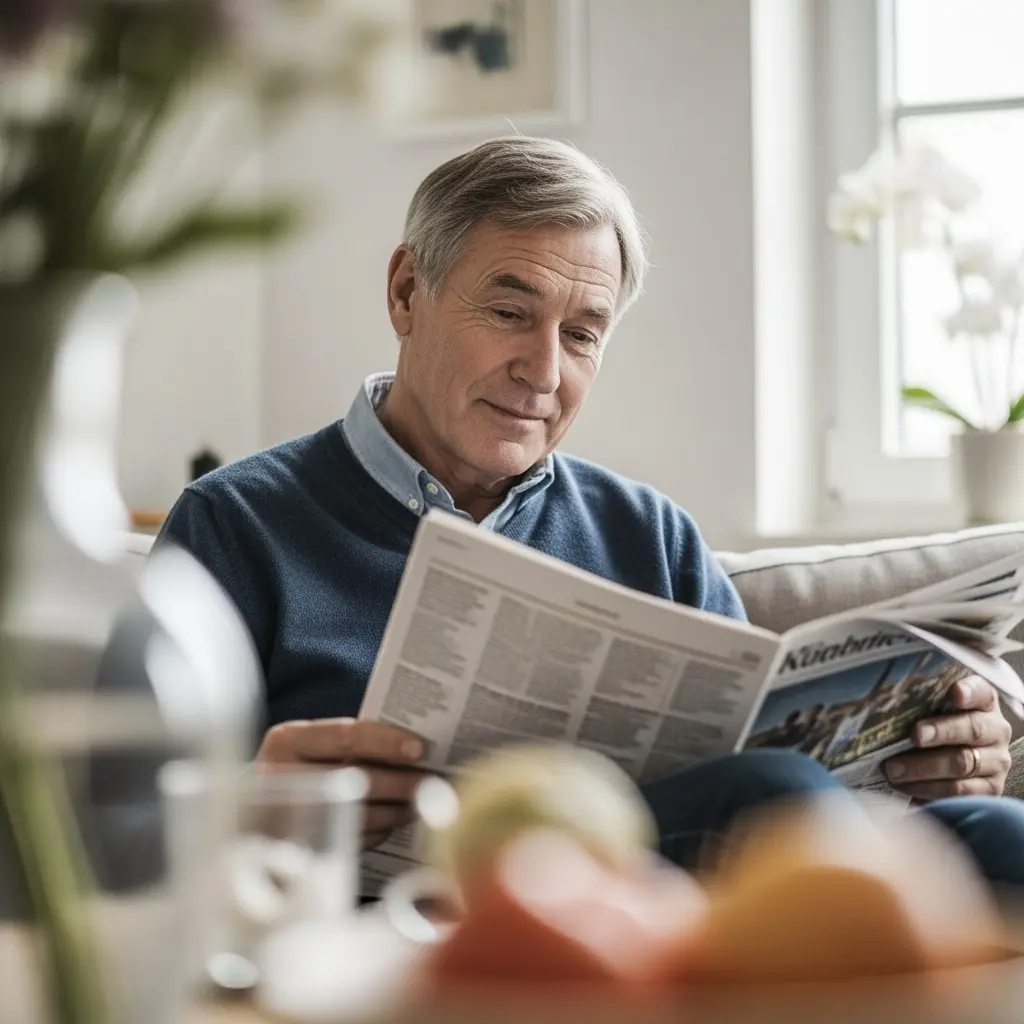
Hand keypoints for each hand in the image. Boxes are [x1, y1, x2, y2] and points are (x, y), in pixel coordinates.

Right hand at [257, 717, 429, 849]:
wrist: (245, 814)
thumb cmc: (291, 769)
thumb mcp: (305, 746)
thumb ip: (345, 742)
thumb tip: (410, 746)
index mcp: (286, 741)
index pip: (347, 736)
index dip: (387, 741)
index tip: (420, 748)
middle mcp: (283, 777)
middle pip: (358, 778)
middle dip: (402, 781)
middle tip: (433, 780)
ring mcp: (288, 818)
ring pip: (360, 813)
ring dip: (398, 809)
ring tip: (420, 801)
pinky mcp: (297, 848)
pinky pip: (352, 839)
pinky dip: (380, 830)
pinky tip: (393, 820)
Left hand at [884, 675, 1012, 799]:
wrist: (955, 763)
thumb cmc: (933, 727)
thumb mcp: (929, 709)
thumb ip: (918, 702)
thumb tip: (880, 699)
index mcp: (982, 703)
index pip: (981, 692)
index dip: (969, 691)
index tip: (954, 693)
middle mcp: (995, 730)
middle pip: (971, 729)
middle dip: (940, 732)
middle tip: (913, 736)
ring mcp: (995, 761)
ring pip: (961, 763)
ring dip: (923, 767)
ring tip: (892, 769)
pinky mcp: (989, 789)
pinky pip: (959, 792)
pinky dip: (929, 790)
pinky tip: (905, 787)